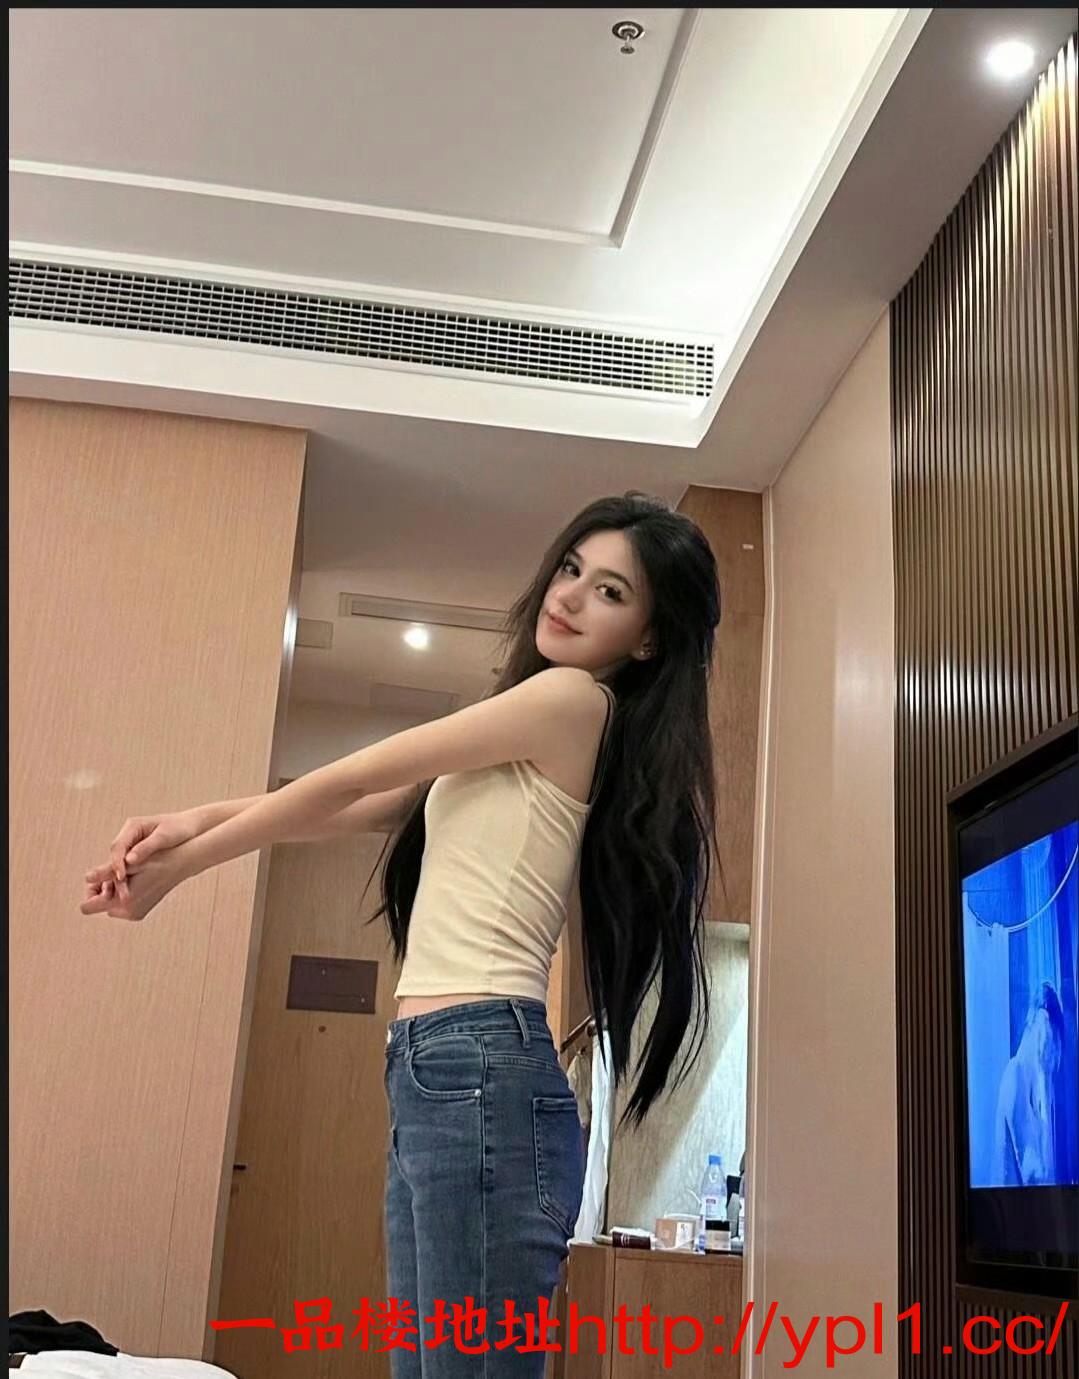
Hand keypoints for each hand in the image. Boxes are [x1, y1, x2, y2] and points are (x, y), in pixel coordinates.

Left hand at [80, 849, 187, 922]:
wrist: (182, 863)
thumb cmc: (157, 858)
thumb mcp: (130, 863)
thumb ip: (106, 872)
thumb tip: (86, 878)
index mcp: (124, 901)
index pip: (87, 907)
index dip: (91, 891)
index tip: (103, 877)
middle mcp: (128, 912)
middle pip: (99, 905)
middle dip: (104, 890)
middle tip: (121, 874)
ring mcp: (135, 914)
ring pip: (110, 905)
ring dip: (114, 892)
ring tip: (131, 876)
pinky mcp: (141, 913)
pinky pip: (121, 906)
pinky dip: (124, 895)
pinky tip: (137, 882)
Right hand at [84, 810, 199, 900]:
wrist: (190, 827)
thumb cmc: (180, 829)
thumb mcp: (164, 837)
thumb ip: (147, 847)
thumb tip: (129, 860)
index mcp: (133, 826)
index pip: (118, 846)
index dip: (116, 862)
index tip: (120, 877)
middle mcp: (129, 834)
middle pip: (115, 855)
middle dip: (116, 873)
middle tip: (121, 892)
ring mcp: (132, 844)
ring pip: (120, 862)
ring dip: (120, 878)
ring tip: (126, 895)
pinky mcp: (136, 853)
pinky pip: (127, 866)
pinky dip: (128, 877)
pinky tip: (131, 890)